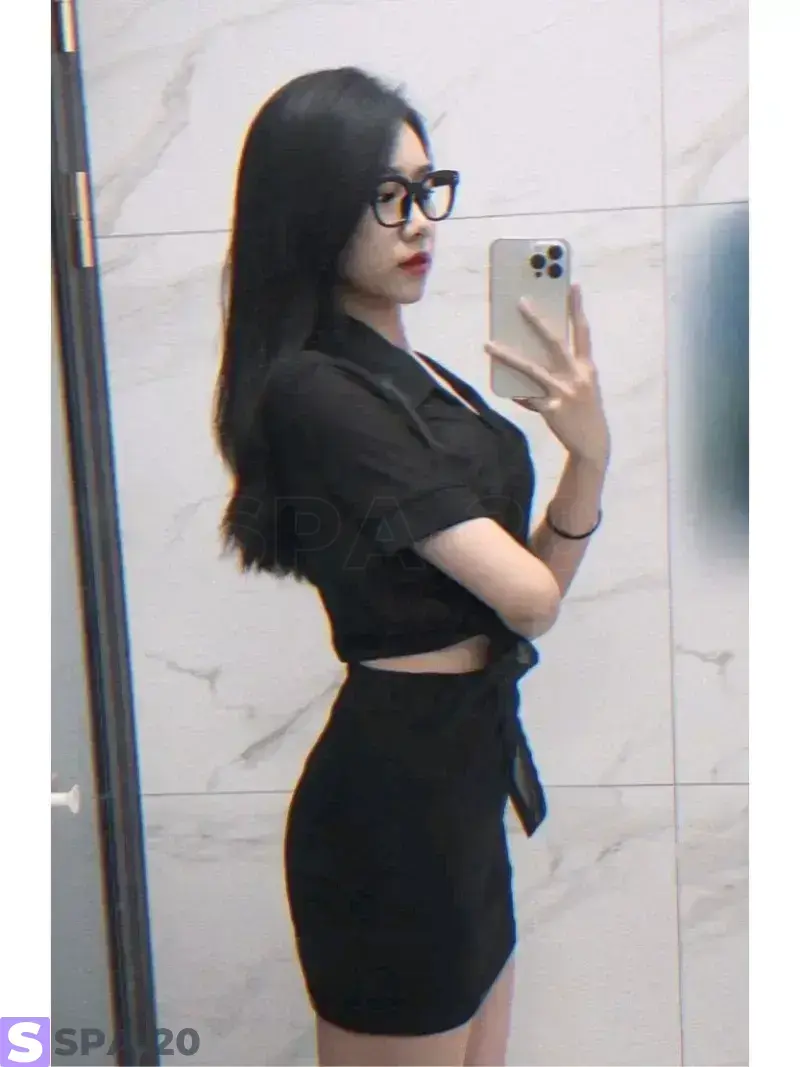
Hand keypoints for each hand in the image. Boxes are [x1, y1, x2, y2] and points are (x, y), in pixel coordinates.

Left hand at [484, 285, 609, 468]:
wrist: (592, 443)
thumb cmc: (584, 410)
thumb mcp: (582, 385)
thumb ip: (565, 369)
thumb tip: (534, 353)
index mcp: (585, 367)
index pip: (582, 331)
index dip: (577, 308)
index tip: (572, 286)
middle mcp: (576, 375)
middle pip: (554, 342)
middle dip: (537, 321)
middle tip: (521, 302)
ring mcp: (563, 391)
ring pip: (531, 369)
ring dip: (508, 356)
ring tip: (488, 345)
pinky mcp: (551, 408)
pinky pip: (528, 397)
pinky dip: (517, 394)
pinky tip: (507, 391)